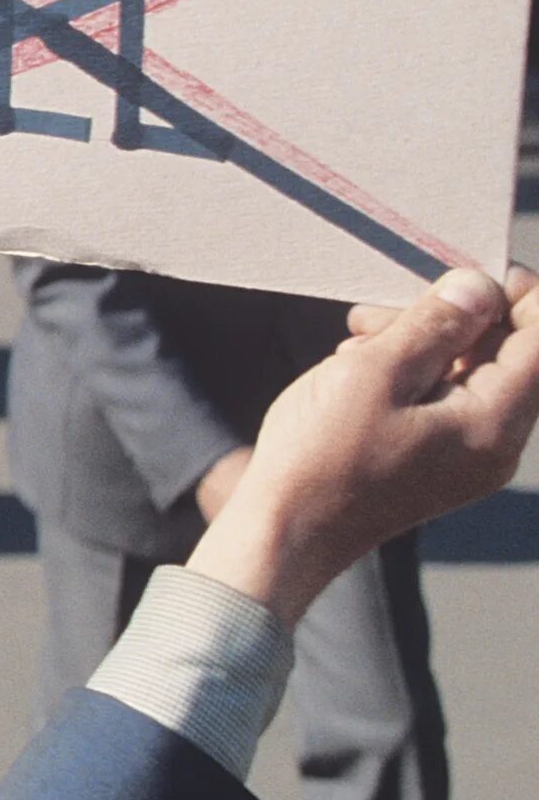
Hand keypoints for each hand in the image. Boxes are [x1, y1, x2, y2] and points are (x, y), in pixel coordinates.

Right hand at [188, 266, 538, 623]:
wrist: (284, 532)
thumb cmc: (322, 457)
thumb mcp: (374, 373)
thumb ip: (435, 325)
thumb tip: (480, 285)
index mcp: (493, 424)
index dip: (515, 293)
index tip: (461, 266)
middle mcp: (495, 445)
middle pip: (504, 354)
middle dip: (449, 318)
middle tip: (380, 310)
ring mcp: (467, 458)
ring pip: (468, 374)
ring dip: (420, 343)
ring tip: (357, 338)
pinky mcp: (437, 463)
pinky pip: (444, 401)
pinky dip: (410, 374)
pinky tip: (358, 368)